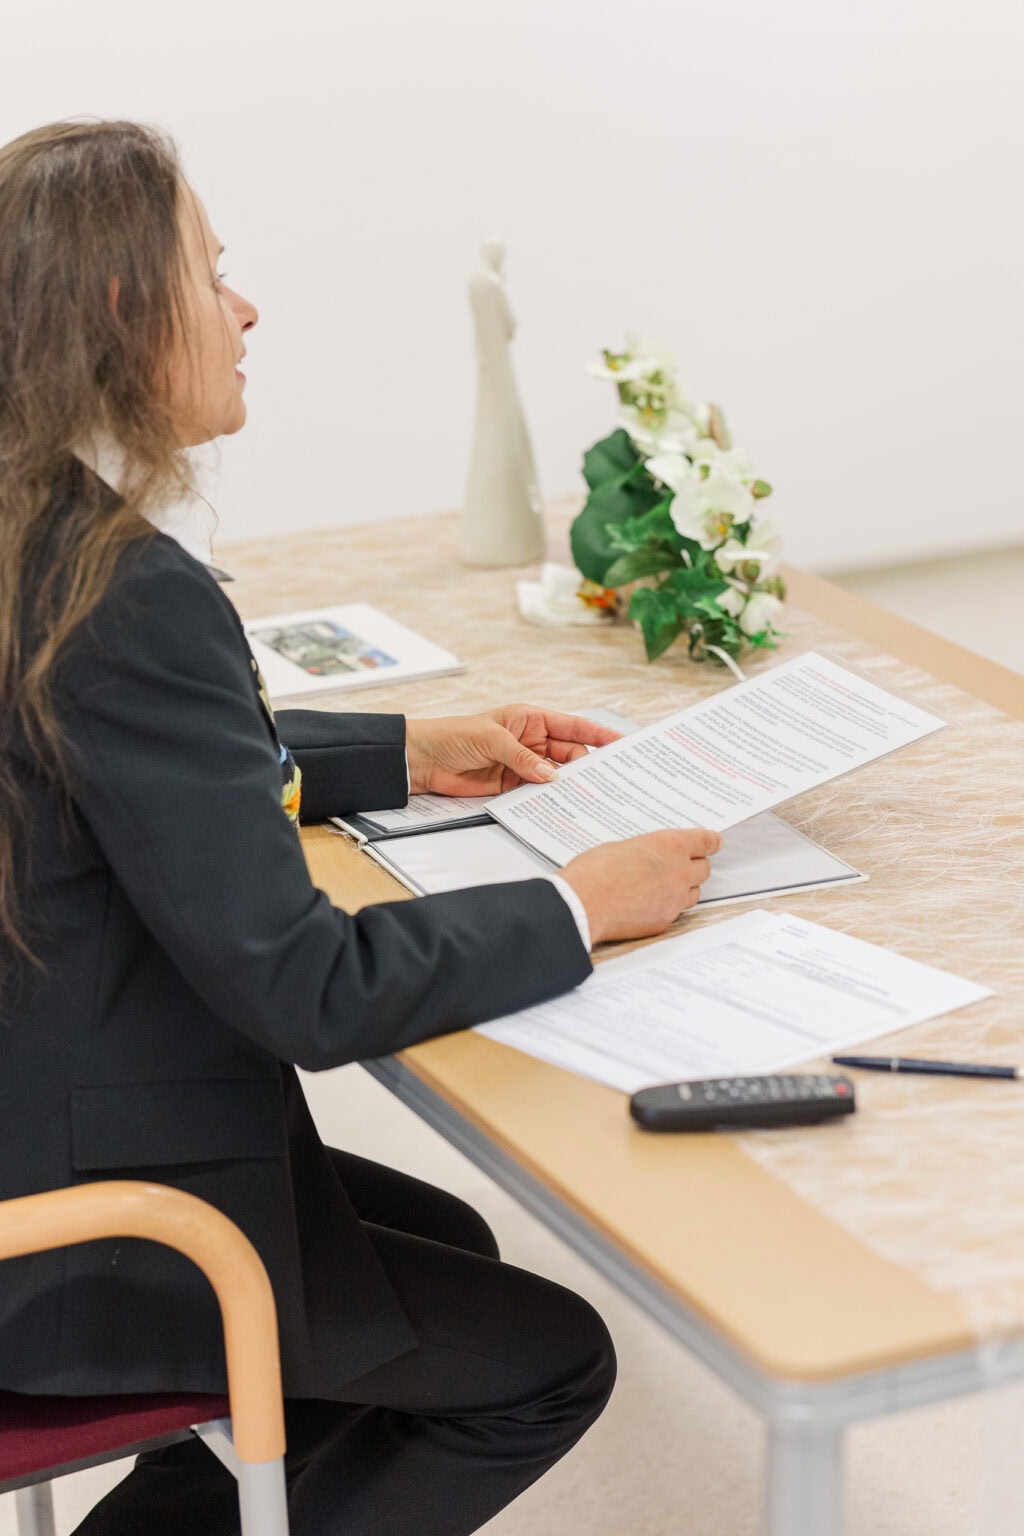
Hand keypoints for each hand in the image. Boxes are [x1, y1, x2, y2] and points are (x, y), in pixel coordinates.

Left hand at [405, 705, 620, 796]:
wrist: (424, 759)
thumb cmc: (454, 735)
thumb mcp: (491, 739)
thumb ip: (522, 758)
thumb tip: (551, 776)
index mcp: (530, 719)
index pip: (572, 726)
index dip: (597, 734)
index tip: (621, 743)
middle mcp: (531, 741)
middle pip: (570, 754)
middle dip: (587, 766)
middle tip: (606, 780)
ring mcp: (524, 765)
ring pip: (556, 775)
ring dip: (569, 785)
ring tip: (590, 796)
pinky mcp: (513, 785)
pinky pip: (537, 792)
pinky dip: (549, 799)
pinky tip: (562, 806)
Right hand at [561, 829, 722, 945]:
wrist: (583, 905)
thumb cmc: (595, 872)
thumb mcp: (622, 847)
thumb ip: (645, 852)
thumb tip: (648, 858)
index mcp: (670, 846)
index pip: (705, 841)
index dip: (710, 841)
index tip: (714, 842)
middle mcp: (679, 873)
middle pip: (704, 869)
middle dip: (694, 866)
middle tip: (681, 864)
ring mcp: (674, 900)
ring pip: (693, 893)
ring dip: (684, 888)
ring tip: (664, 885)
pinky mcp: (664, 921)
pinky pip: (675, 912)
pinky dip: (667, 906)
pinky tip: (649, 903)